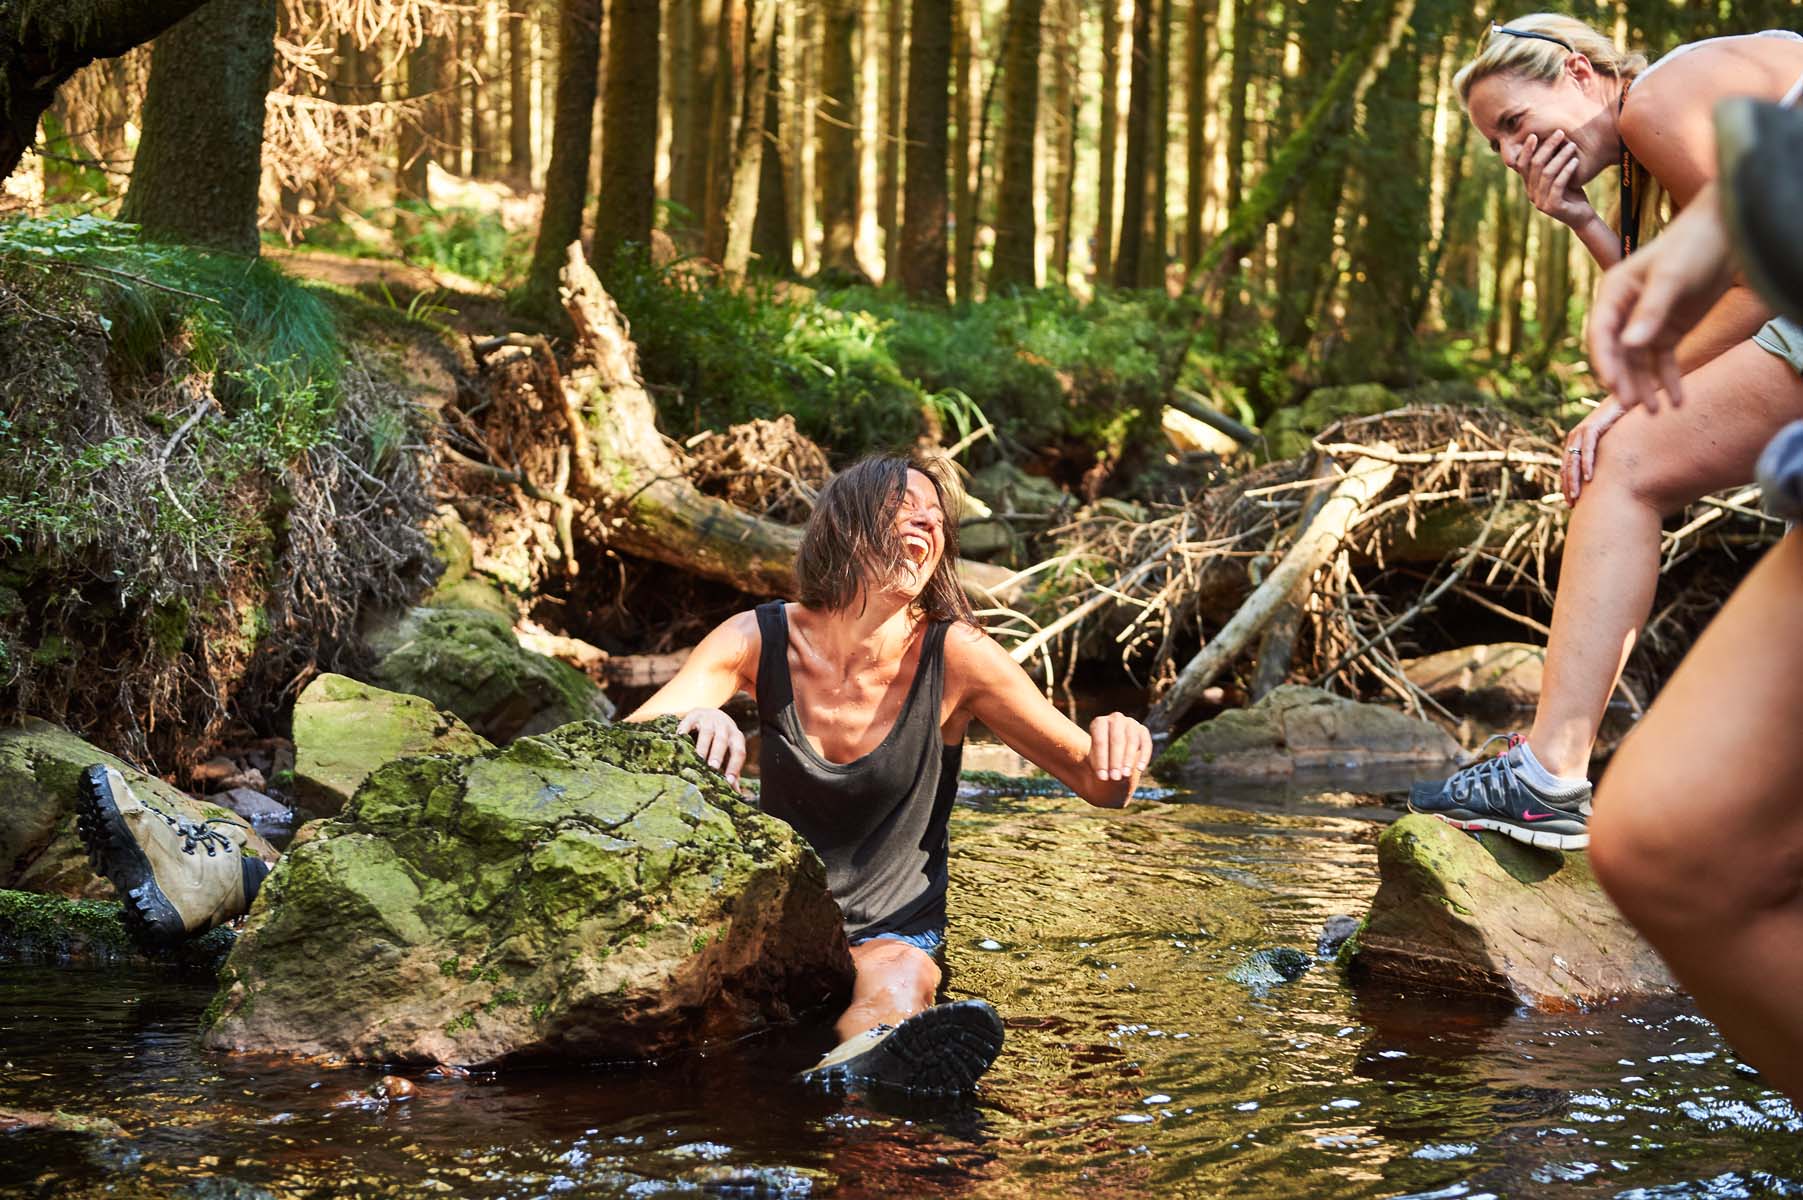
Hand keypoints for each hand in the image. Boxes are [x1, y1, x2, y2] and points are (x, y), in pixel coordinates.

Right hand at [676, 707, 745, 788]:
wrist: (710, 714)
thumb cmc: (720, 740)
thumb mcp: (728, 752)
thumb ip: (732, 771)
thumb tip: (737, 794)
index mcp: (736, 738)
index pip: (739, 752)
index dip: (734, 766)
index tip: (728, 781)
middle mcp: (725, 727)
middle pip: (723, 740)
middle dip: (718, 754)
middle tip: (712, 767)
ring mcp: (709, 719)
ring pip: (707, 732)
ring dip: (703, 746)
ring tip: (698, 758)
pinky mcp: (694, 714)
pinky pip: (689, 721)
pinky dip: (684, 729)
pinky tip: (679, 738)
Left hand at [1088, 713, 1152, 788]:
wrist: (1115, 755)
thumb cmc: (1102, 758)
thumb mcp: (1095, 761)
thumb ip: (1098, 766)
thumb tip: (1104, 776)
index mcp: (1099, 723)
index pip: (1100, 740)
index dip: (1101, 760)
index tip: (1102, 777)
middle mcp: (1115, 719)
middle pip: (1116, 739)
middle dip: (1116, 760)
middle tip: (1115, 777)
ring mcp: (1131, 723)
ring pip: (1132, 741)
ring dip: (1128, 759)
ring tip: (1125, 775)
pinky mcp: (1143, 730)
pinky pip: (1146, 743)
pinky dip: (1144, 757)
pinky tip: (1140, 769)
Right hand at [1516, 131, 1594, 228]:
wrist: (1581, 217)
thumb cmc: (1571, 193)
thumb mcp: (1559, 177)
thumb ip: (1550, 164)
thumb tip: (1549, 139)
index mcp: (1529, 186)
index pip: (1521, 165)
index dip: (1526, 150)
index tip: (1534, 135)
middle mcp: (1531, 194)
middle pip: (1535, 166)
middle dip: (1547, 147)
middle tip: (1560, 133)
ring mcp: (1541, 202)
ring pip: (1547, 173)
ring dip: (1560, 156)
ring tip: (1572, 146)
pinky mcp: (1553, 207)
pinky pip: (1558, 184)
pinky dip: (1567, 171)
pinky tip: (1575, 161)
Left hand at [1561, 398, 1625, 503]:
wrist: (1625, 401)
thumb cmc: (1619, 425)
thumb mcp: (1608, 445)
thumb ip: (1602, 459)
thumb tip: (1604, 481)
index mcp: (1575, 444)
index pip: (1567, 469)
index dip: (1567, 486)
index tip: (1570, 504)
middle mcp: (1574, 438)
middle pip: (1567, 468)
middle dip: (1568, 487)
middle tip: (1571, 505)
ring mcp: (1581, 432)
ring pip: (1574, 460)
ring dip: (1575, 480)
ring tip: (1577, 496)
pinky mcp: (1592, 427)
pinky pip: (1587, 448)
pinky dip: (1587, 463)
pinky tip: (1589, 477)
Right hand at [1586, 186, 1731, 413]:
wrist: (1725, 233)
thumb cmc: (1692, 246)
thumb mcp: (1671, 278)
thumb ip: (1651, 312)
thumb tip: (1629, 346)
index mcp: (1613, 294)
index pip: (1601, 334)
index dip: (1604, 361)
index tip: (1613, 386)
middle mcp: (1624, 311)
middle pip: (1618, 353)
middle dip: (1625, 380)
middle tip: (1633, 405)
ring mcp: (1646, 322)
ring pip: (1639, 363)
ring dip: (1645, 387)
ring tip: (1655, 412)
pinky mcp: (1669, 330)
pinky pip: (1663, 361)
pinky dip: (1669, 380)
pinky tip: (1677, 401)